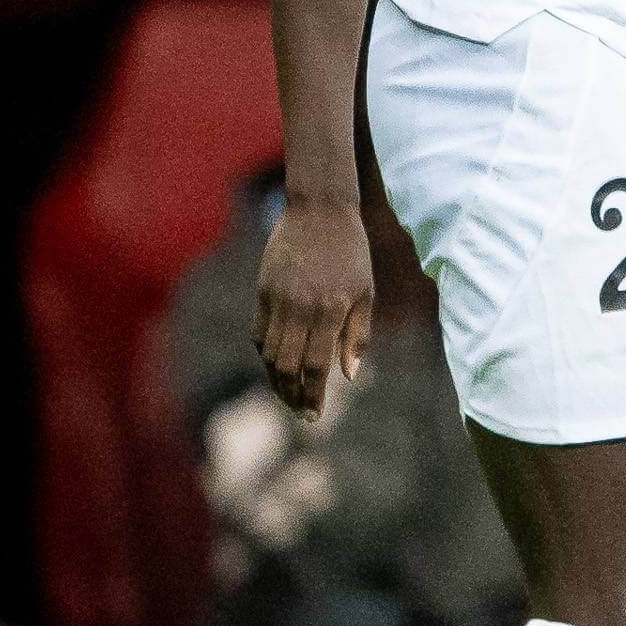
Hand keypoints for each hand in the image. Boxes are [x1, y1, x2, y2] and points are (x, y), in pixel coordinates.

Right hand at [252, 198, 374, 418]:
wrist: (320, 209)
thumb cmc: (352, 253)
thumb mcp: (366, 291)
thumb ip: (358, 334)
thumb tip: (348, 375)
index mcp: (333, 309)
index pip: (317, 366)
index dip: (314, 395)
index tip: (314, 415)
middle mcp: (302, 307)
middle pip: (288, 366)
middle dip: (292, 395)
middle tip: (300, 413)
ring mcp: (278, 299)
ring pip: (269, 354)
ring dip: (276, 380)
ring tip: (288, 396)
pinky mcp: (262, 290)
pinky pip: (259, 333)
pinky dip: (265, 354)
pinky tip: (276, 365)